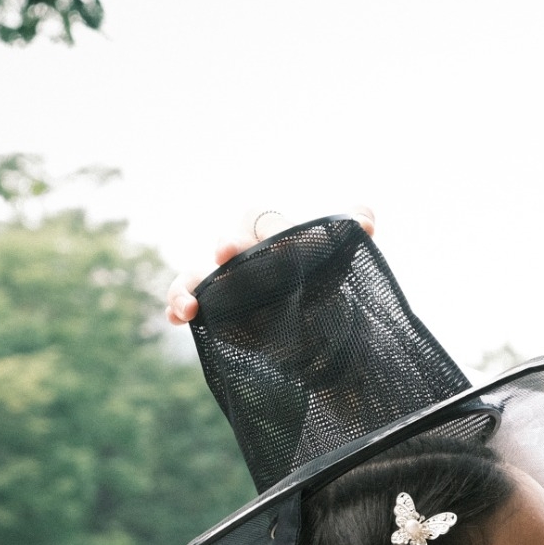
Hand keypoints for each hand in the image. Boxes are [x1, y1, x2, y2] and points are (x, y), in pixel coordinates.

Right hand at [163, 207, 375, 325]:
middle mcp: (244, 252)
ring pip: (198, 272)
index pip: (263, 222)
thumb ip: (348, 237)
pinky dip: (179, 305)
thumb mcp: (338, 260)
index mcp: (272, 235)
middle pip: (228, 242)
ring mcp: (225, 278)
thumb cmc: (321, 282)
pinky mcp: (214, 304)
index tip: (277, 245)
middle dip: (227, 246)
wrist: (314, 325)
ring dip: (188, 284)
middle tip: (226, 254)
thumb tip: (365, 218)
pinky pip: (189, 299)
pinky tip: (178, 318)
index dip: (267, 230)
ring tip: (188, 305)